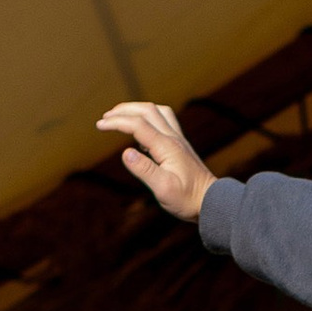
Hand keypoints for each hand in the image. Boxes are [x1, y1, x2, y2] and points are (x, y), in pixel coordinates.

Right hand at [99, 99, 215, 221]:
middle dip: (124, 110)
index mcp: (166, 146)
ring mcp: (179, 140)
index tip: (99, 126)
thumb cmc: (187, 200)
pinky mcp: (181, 145)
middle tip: (105, 118)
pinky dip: (148, 118)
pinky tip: (140, 131)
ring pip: (157, 111)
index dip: (117, 122)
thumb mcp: (163, 189)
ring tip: (120, 116)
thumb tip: (125, 153)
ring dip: (137, 109)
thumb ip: (144, 170)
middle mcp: (173, 138)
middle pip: (147, 110)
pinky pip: (164, 121)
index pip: (137, 125)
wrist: (212, 202)